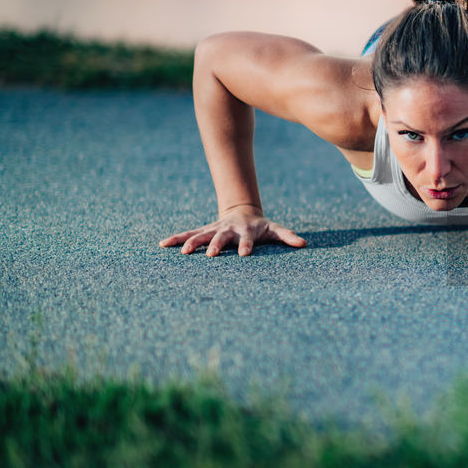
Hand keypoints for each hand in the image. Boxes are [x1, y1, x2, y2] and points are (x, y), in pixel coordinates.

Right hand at [159, 205, 306, 256]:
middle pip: (222, 238)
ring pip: (202, 235)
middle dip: (217, 246)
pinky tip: (163, 244)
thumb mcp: (276, 229)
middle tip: (212, 256)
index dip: (247, 246)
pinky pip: (188, 234)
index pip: (248, 239)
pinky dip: (177, 239)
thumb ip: (288, 236)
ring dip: (193, 243)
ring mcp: (214, 229)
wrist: (242, 212)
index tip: (245, 254)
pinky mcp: (204, 231)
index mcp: (246, 231)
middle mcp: (228, 229)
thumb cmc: (261, 226)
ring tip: (184, 252)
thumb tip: (303, 243)